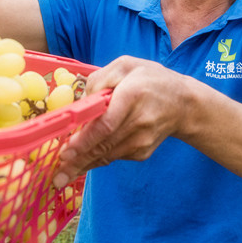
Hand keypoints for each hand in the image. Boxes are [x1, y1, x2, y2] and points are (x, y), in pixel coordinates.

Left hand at [52, 56, 189, 187]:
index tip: (66, 151)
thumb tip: (81, 103)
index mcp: (133, 95)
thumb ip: (100, 79)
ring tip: (61, 176)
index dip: (85, 140)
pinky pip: (113, 155)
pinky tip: (81, 163)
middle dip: (77, 162)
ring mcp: (142, 141)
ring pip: (106, 155)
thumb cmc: (150, 79)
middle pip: (103, 145)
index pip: (107, 123)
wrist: (184, 103)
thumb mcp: (126, 65)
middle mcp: (139, 121)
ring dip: (83, 166)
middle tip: (57, 176)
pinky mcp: (142, 152)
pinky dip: (96, 159)